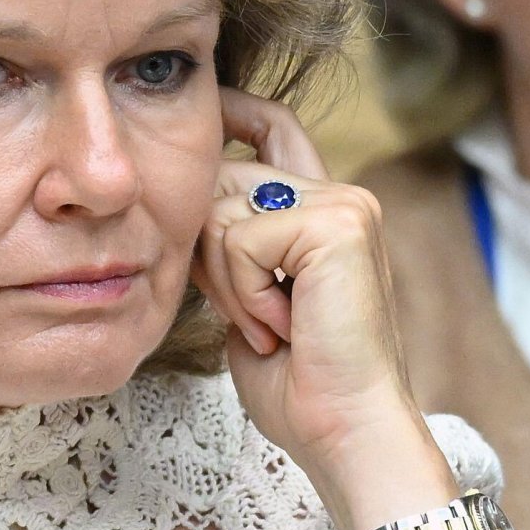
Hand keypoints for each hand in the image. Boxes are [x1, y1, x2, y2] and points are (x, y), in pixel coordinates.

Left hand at [191, 90, 447, 529]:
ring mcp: (342, 205)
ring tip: (273, 326)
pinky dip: (245, 293)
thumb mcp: (249, 301)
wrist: (343, 428)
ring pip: (221, 213)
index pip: (275, 129)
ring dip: (227, 284)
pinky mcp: (335, 223)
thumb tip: (186, 213)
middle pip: (220, 178)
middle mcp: (339, 197)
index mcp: (322, 213)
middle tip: (255, 316)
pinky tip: (283, 325)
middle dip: (208, 254)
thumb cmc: (298, 383)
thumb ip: (230, 250)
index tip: (205, 101)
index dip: (232, 111)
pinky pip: (239, 240)